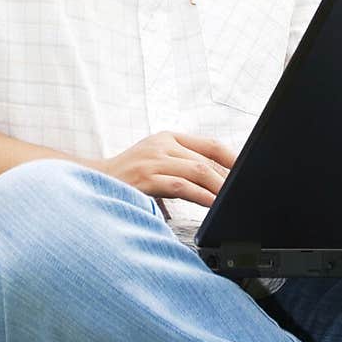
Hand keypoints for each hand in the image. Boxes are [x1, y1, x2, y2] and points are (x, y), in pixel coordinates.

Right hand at [95, 132, 234, 210]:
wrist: (93, 181)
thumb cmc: (128, 176)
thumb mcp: (157, 161)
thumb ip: (182, 165)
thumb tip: (216, 181)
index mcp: (167, 138)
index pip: (209, 144)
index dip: (232, 156)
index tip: (249, 169)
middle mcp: (161, 144)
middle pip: (205, 159)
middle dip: (228, 178)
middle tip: (243, 191)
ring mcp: (153, 160)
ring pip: (196, 170)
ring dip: (218, 187)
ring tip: (231, 199)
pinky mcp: (145, 178)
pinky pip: (180, 185)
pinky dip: (199, 195)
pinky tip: (211, 203)